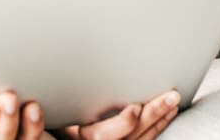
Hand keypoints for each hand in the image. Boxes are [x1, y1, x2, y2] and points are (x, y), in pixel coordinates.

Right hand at [59, 90, 179, 139]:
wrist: (50, 137)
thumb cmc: (46, 125)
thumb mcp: (49, 112)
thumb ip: (58, 102)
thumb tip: (53, 85)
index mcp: (79, 138)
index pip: (103, 136)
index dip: (122, 124)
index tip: (135, 108)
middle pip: (131, 135)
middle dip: (153, 115)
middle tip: (170, 96)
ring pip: (142, 138)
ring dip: (160, 118)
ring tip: (173, 100)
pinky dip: (157, 126)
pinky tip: (167, 115)